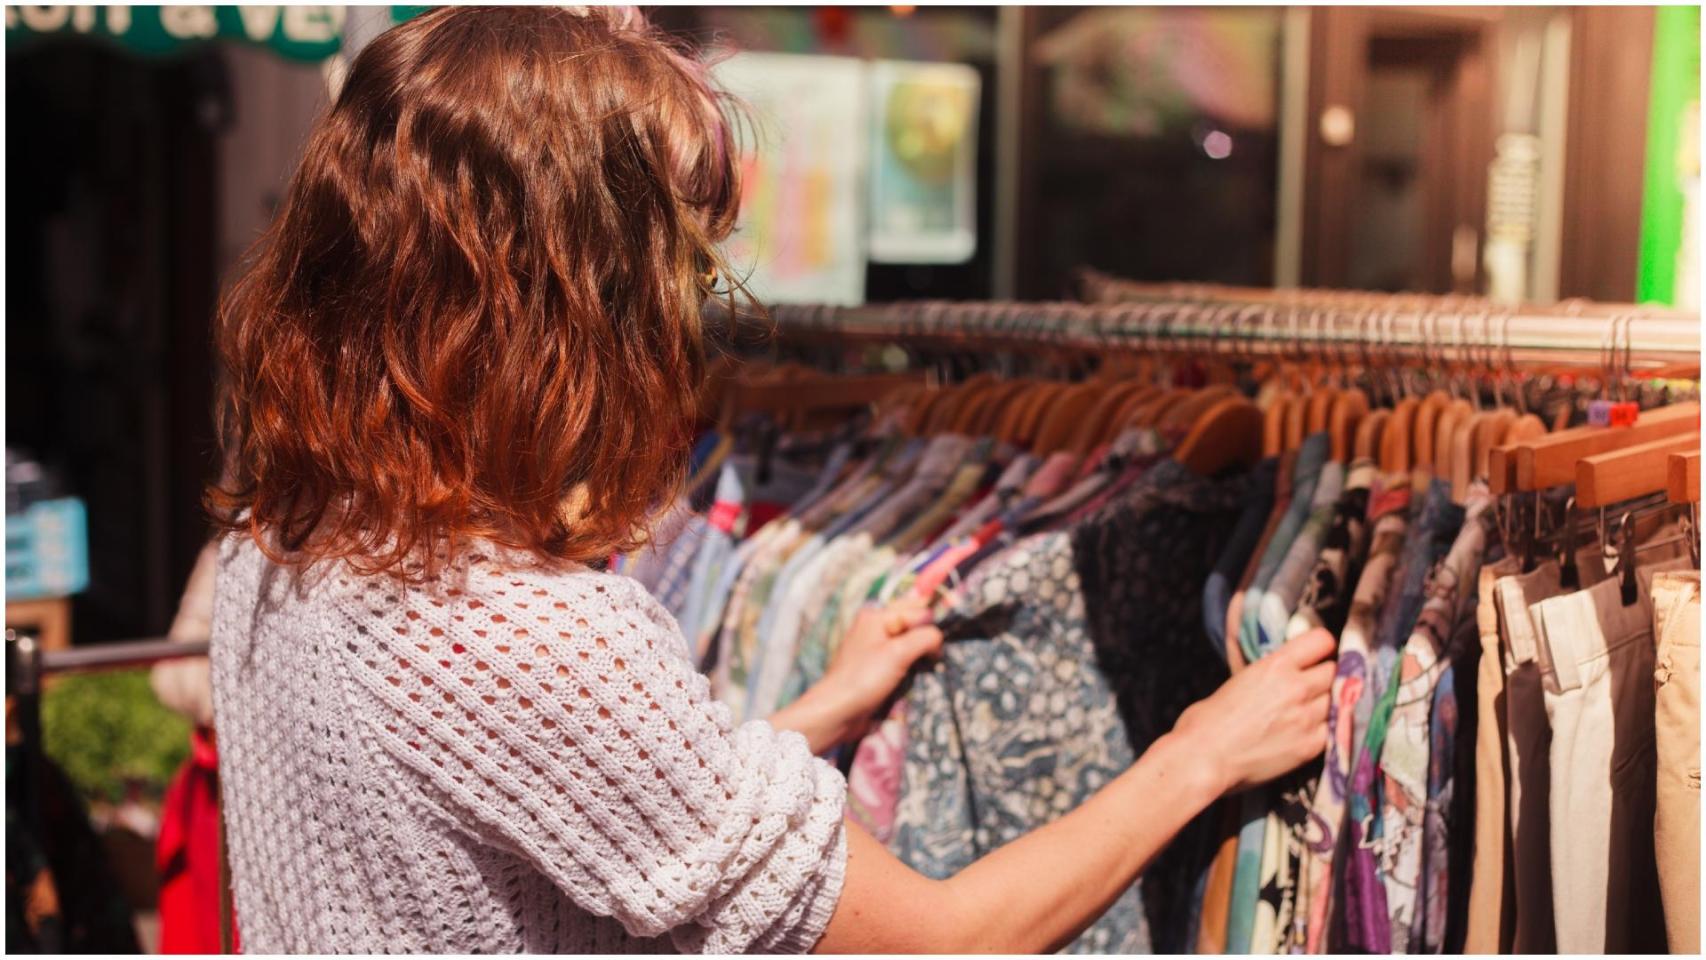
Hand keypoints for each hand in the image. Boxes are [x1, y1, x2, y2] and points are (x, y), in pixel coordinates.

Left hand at [822, 596, 943, 721]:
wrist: (837, 712)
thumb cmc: (864, 679)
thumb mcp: (899, 653)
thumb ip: (925, 637)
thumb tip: (939, 637)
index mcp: (876, 616)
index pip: (917, 610)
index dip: (930, 629)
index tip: (935, 651)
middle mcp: (874, 626)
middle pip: (912, 623)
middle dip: (926, 638)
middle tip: (932, 657)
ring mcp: (874, 647)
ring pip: (909, 642)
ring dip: (919, 655)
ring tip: (923, 668)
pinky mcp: (876, 666)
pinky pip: (901, 658)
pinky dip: (910, 665)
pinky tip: (913, 676)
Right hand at [1172, 627, 1334, 794]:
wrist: (1203, 759)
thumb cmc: (1206, 721)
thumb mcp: (1237, 681)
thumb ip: (1266, 673)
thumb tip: (1275, 674)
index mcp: (1275, 666)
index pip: (1322, 641)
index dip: (1322, 647)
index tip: (1317, 655)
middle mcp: (1297, 688)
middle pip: (1337, 670)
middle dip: (1329, 675)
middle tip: (1318, 684)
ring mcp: (1307, 718)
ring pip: (1341, 699)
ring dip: (1332, 701)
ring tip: (1317, 709)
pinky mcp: (1311, 747)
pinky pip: (1337, 729)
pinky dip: (1330, 728)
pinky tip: (1315, 730)